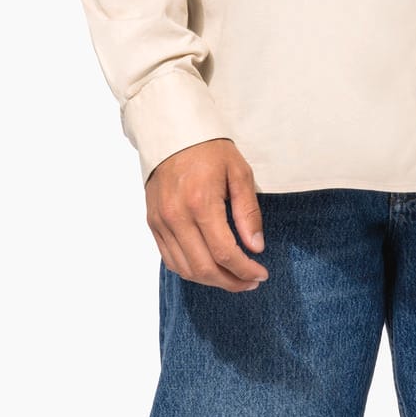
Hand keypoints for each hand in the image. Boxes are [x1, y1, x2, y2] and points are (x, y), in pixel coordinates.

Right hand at [145, 139, 267, 291]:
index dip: (245, 270)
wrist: (173, 134)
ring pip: (185, 269)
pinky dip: (190, 270)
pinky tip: (209, 268)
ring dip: (211, 281)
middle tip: (250, 282)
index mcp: (201, 203)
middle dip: (231, 282)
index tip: (262, 274)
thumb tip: (255, 247)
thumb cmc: (210, 150)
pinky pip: (170, 259)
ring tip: (233, 279)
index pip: (224, 253)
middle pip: (203, 268)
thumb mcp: (239, 173)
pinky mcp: (153, 223)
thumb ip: (248, 213)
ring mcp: (161, 221)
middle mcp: (176, 216)